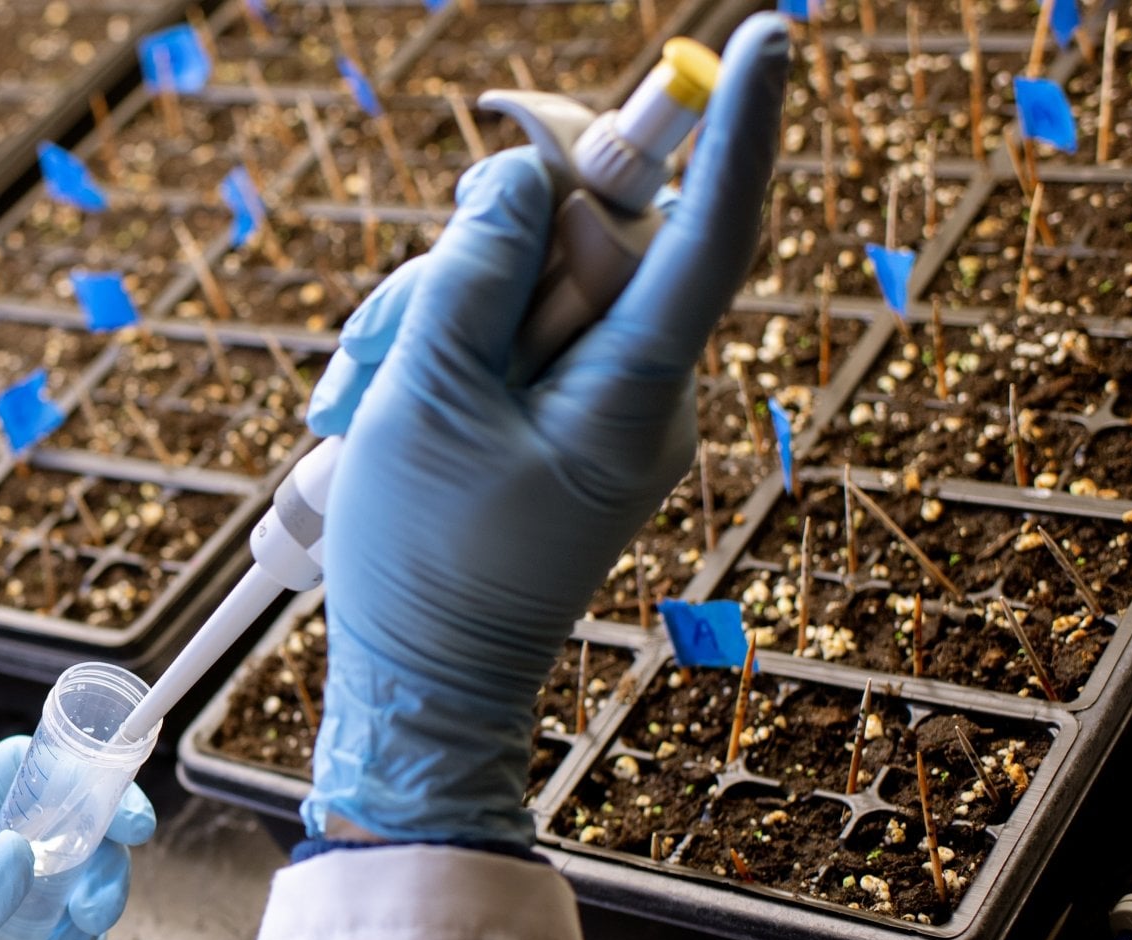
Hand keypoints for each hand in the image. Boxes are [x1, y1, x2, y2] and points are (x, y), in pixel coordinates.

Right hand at [301, 17, 789, 846]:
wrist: (422, 684)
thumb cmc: (425, 555)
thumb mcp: (425, 394)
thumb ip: (474, 269)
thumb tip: (524, 175)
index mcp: (633, 388)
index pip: (709, 234)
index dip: (740, 132)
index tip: (769, 40)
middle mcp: (641, 388)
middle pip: (584, 246)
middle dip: (477, 254)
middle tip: (386, 329)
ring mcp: (601, 408)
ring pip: (532, 288)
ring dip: (436, 312)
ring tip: (362, 396)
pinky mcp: (559, 424)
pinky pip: (512, 341)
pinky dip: (441, 351)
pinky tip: (381, 402)